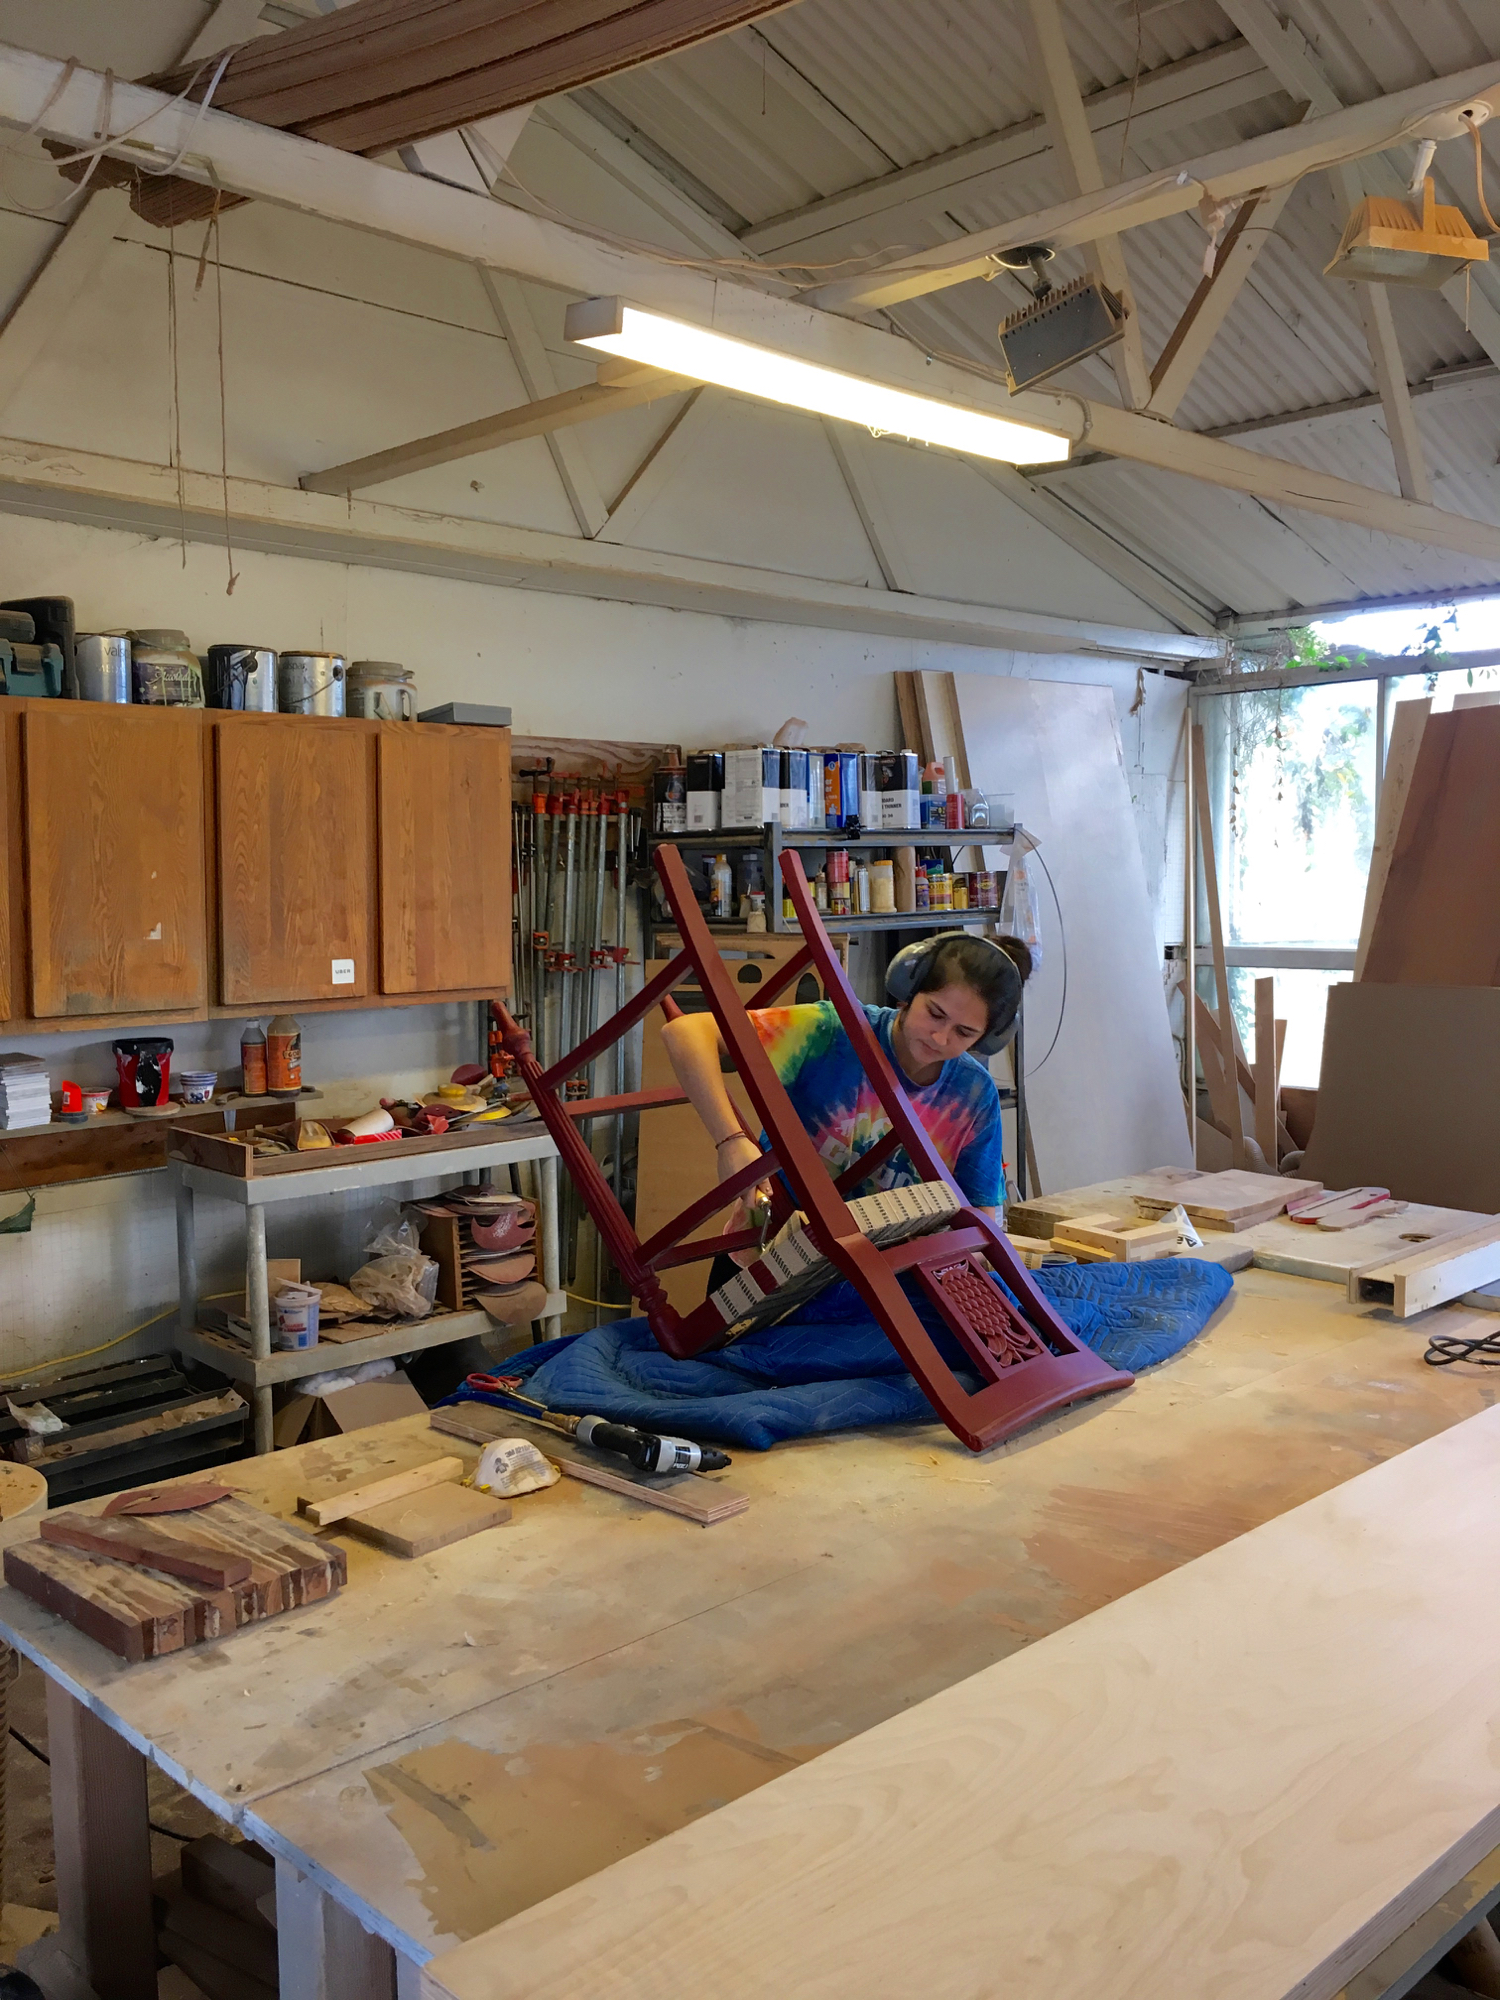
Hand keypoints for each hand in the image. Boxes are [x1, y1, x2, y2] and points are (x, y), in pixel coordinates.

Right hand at [716, 1132, 769, 1263]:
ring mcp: (726, 1185)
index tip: (764, 1194)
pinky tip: (742, 1170)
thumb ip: (764, 1182)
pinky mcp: (723, 1179)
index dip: (759, 1201)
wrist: (729, 1140)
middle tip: (760, 1181)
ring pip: (740, 1192)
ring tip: (751, 1173)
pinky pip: (734, 1186)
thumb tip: (768, 1194)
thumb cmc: (744, 1151)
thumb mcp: (760, 1166)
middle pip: (745, 1199)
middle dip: (754, 1193)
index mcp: (743, 1187)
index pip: (751, 1205)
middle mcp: (733, 1189)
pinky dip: (740, 1182)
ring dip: (747, 1187)